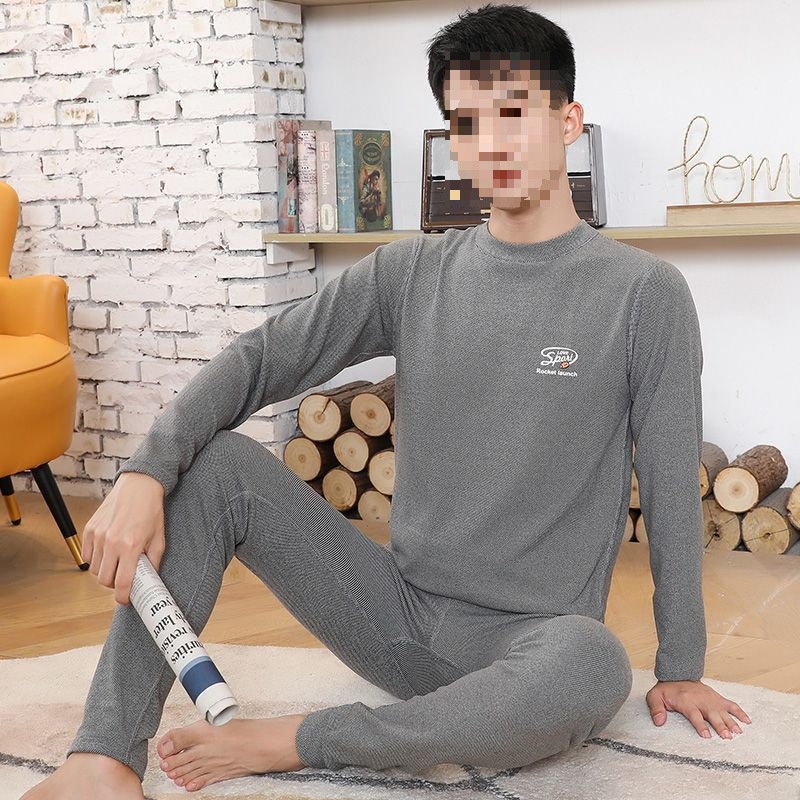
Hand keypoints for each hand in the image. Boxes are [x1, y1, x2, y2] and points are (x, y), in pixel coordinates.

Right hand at [81, 471, 165, 605]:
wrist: (139, 487)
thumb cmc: (151, 511)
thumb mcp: (159, 539)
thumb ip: (154, 562)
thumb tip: (150, 581)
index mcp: (131, 546)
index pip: (122, 583)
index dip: (124, 597)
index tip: (126, 600)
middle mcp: (112, 542)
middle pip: (104, 580)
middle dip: (114, 584)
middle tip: (123, 578)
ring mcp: (98, 535)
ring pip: (94, 569)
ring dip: (104, 571)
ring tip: (117, 562)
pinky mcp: (89, 529)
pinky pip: (86, 556)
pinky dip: (94, 559)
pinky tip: (107, 553)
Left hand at [646, 680, 751, 738]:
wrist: (677, 675)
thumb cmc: (667, 690)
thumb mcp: (654, 696)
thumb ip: (655, 708)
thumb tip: (659, 722)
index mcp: (686, 701)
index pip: (694, 714)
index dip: (700, 725)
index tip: (706, 735)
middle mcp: (701, 700)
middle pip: (712, 714)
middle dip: (720, 725)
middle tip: (727, 736)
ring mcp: (711, 699)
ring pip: (723, 711)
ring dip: (731, 722)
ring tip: (738, 733)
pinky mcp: (717, 698)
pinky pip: (731, 705)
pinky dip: (740, 712)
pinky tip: (747, 721)